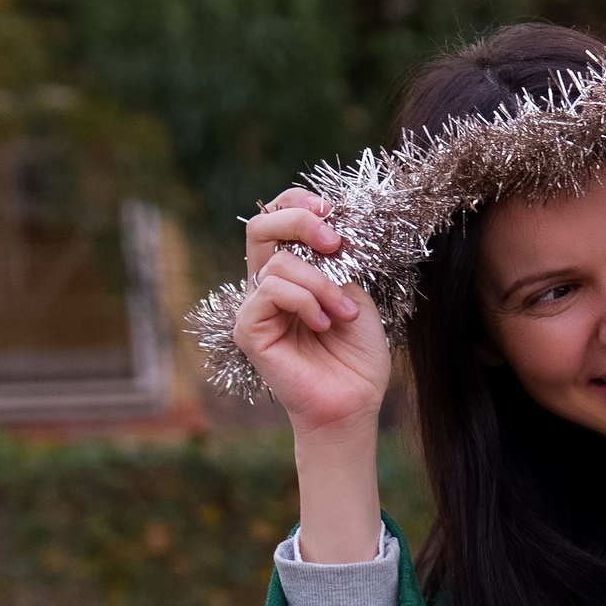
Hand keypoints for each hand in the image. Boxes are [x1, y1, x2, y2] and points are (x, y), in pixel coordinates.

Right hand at [235, 189, 388, 435]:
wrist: (355, 401)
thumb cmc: (357, 355)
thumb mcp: (355, 295)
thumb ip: (336, 262)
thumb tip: (325, 228)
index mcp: (293, 272)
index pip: (278, 219)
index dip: (298, 204)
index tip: (331, 210)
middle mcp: (268, 284)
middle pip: (260, 226)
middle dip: (300, 222)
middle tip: (334, 243)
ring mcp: (255, 307)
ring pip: (277, 263)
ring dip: (322, 284)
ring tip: (344, 315)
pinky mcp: (248, 329)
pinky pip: (270, 292)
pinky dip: (305, 302)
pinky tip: (324, 325)